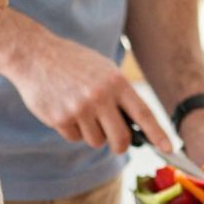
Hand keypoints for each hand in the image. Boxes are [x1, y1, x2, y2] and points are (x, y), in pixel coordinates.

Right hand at [5, 28, 171, 156]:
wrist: (34, 54)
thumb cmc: (73, 63)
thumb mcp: (104, 70)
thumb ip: (120, 95)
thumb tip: (137, 127)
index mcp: (116, 82)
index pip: (143, 113)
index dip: (157, 134)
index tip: (169, 149)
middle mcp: (100, 96)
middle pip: (120, 138)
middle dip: (120, 146)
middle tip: (116, 143)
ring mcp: (79, 109)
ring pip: (96, 141)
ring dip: (92, 134)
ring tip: (81, 111)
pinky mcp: (59, 119)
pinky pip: (74, 138)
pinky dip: (72, 130)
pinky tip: (64, 110)